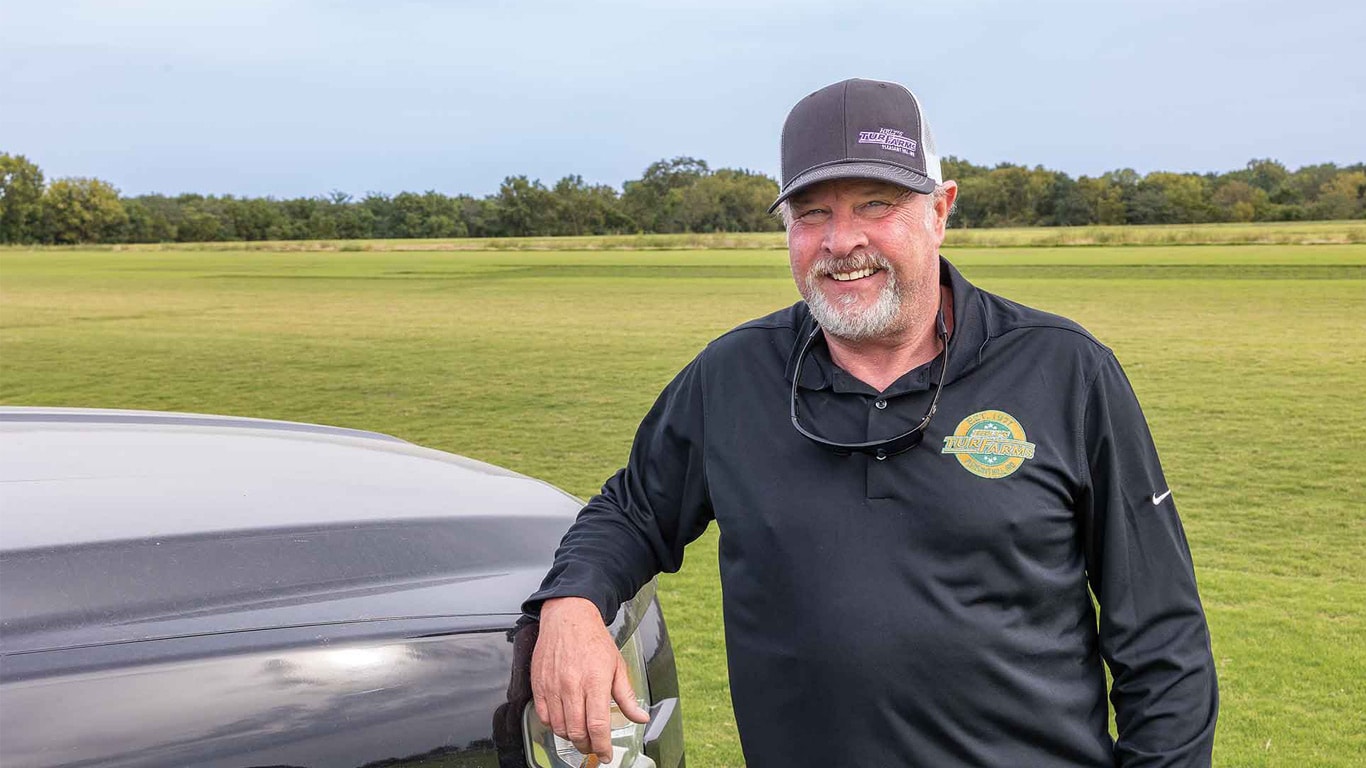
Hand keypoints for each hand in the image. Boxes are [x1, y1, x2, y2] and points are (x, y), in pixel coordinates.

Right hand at [530, 597, 650, 761]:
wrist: (568, 618)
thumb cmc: (593, 640)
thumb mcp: (617, 666)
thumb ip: (627, 696)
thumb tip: (640, 717)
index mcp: (595, 681)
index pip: (597, 725)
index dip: (602, 746)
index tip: (606, 755)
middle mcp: (572, 685)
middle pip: (577, 731)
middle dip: (588, 746)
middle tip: (594, 748)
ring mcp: (553, 686)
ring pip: (559, 727)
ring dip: (571, 738)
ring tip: (581, 736)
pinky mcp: (539, 685)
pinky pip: (544, 716)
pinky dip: (554, 726)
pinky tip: (564, 723)